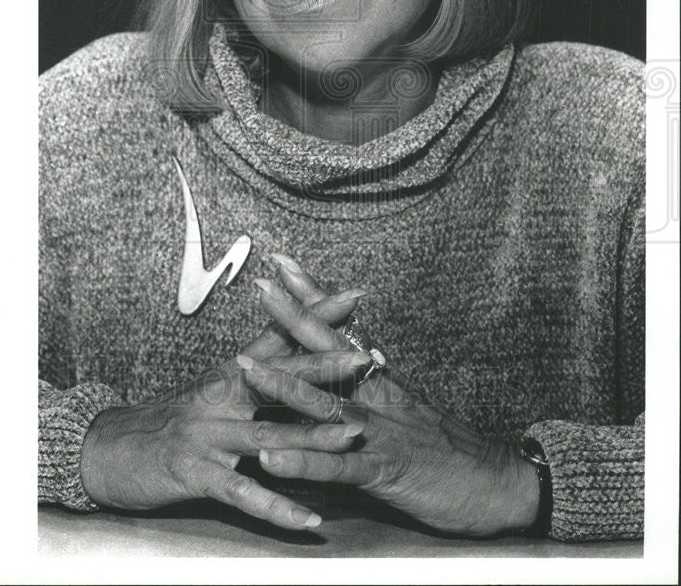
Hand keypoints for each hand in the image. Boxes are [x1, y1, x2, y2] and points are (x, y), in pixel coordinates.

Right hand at [80, 286, 369, 530]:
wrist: (109, 449)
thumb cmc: (170, 419)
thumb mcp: (212, 386)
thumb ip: (256, 368)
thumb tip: (296, 345)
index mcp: (230, 374)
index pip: (280, 338)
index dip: (315, 317)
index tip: (353, 297)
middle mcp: (222, 397)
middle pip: (278, 379)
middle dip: (324, 367)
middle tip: (365, 358)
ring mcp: (209, 435)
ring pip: (268, 435)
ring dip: (313, 437)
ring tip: (352, 435)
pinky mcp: (196, 473)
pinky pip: (243, 493)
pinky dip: (277, 505)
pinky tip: (309, 517)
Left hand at [246, 265, 540, 537]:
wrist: (499, 485)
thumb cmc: (448, 448)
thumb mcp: (406, 407)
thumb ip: (372, 383)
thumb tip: (348, 354)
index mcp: (379, 379)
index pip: (338, 327)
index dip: (310, 294)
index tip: (281, 262)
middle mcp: (376, 396)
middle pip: (329, 350)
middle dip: (292, 317)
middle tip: (261, 286)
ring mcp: (378, 432)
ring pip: (325, 404)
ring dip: (284, 385)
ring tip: (247, 368)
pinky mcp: (383, 472)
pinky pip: (335, 467)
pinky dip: (302, 462)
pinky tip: (271, 457)